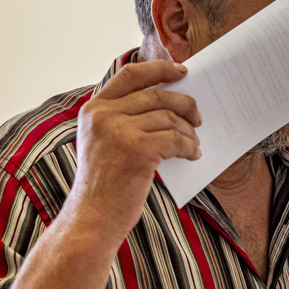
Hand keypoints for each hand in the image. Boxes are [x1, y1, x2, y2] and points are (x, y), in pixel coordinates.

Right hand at [68, 59, 201, 240]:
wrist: (91, 219)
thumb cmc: (103, 184)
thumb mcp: (102, 141)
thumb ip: (123, 117)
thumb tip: (168, 102)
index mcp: (93, 109)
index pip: (130, 74)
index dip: (159, 69)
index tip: (181, 71)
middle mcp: (103, 115)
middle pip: (156, 94)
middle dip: (184, 103)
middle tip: (197, 117)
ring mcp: (119, 132)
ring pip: (169, 117)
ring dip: (188, 130)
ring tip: (194, 143)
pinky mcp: (137, 151)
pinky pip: (175, 139)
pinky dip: (189, 146)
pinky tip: (193, 154)